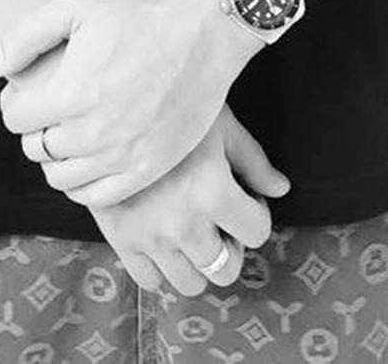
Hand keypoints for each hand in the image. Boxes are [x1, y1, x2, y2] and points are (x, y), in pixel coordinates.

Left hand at [0, 0, 257, 207]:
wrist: (205, 30)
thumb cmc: (139, 12)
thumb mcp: (76, 5)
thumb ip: (25, 37)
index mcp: (72, 92)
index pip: (16, 118)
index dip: (15, 101)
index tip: (27, 91)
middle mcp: (94, 132)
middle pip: (36, 149)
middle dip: (34, 128)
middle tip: (49, 110)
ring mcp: (124, 155)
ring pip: (62, 178)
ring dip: (55, 158)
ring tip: (68, 133)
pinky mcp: (149, 168)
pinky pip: (98, 198)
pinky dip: (83, 185)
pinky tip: (88, 159)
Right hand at [86, 103, 291, 294]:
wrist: (107, 105)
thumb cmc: (170, 106)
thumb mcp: (219, 123)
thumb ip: (253, 161)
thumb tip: (280, 189)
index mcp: (212, 191)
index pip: (257, 231)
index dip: (256, 212)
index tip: (244, 195)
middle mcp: (183, 224)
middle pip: (225, 269)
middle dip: (230, 246)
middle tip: (220, 218)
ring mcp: (150, 236)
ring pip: (190, 283)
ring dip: (198, 261)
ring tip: (193, 228)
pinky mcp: (120, 239)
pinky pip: (150, 281)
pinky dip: (161, 266)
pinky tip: (162, 235)